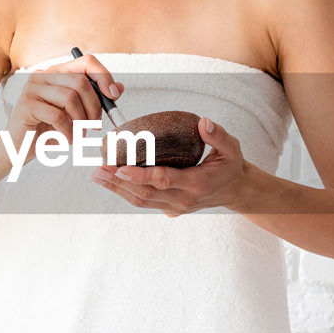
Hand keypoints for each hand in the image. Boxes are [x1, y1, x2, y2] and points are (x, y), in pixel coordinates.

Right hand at [5, 53, 124, 161]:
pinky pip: (57, 116)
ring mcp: (32, 87)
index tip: (113, 96)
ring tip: (80, 135)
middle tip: (95, 126)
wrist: (18, 147)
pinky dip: (69, 131)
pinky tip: (69, 140)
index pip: (86, 62)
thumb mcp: (75, 114)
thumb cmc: (48, 129)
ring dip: (81, 122)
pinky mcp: (26, 104)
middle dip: (94, 107)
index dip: (104, 76)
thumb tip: (118, 88)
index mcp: (57, 72)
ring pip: (70, 98)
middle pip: (81, 82)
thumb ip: (95, 99)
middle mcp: (43, 74)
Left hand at [91, 117, 247, 216]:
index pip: (164, 180)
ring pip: (142, 201)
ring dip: (117, 189)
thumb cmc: (231, 165)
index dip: (140, 175)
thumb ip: (218, 135)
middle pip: (146, 193)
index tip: (120, 167)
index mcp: (197, 183)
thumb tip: (203, 122)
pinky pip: (145, 203)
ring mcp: (177, 207)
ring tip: (98, 176)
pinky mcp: (171, 209)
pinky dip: (126, 192)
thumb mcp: (232, 148)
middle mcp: (184, 199)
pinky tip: (111, 181)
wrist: (236, 191)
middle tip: (98, 169)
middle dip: (119, 182)